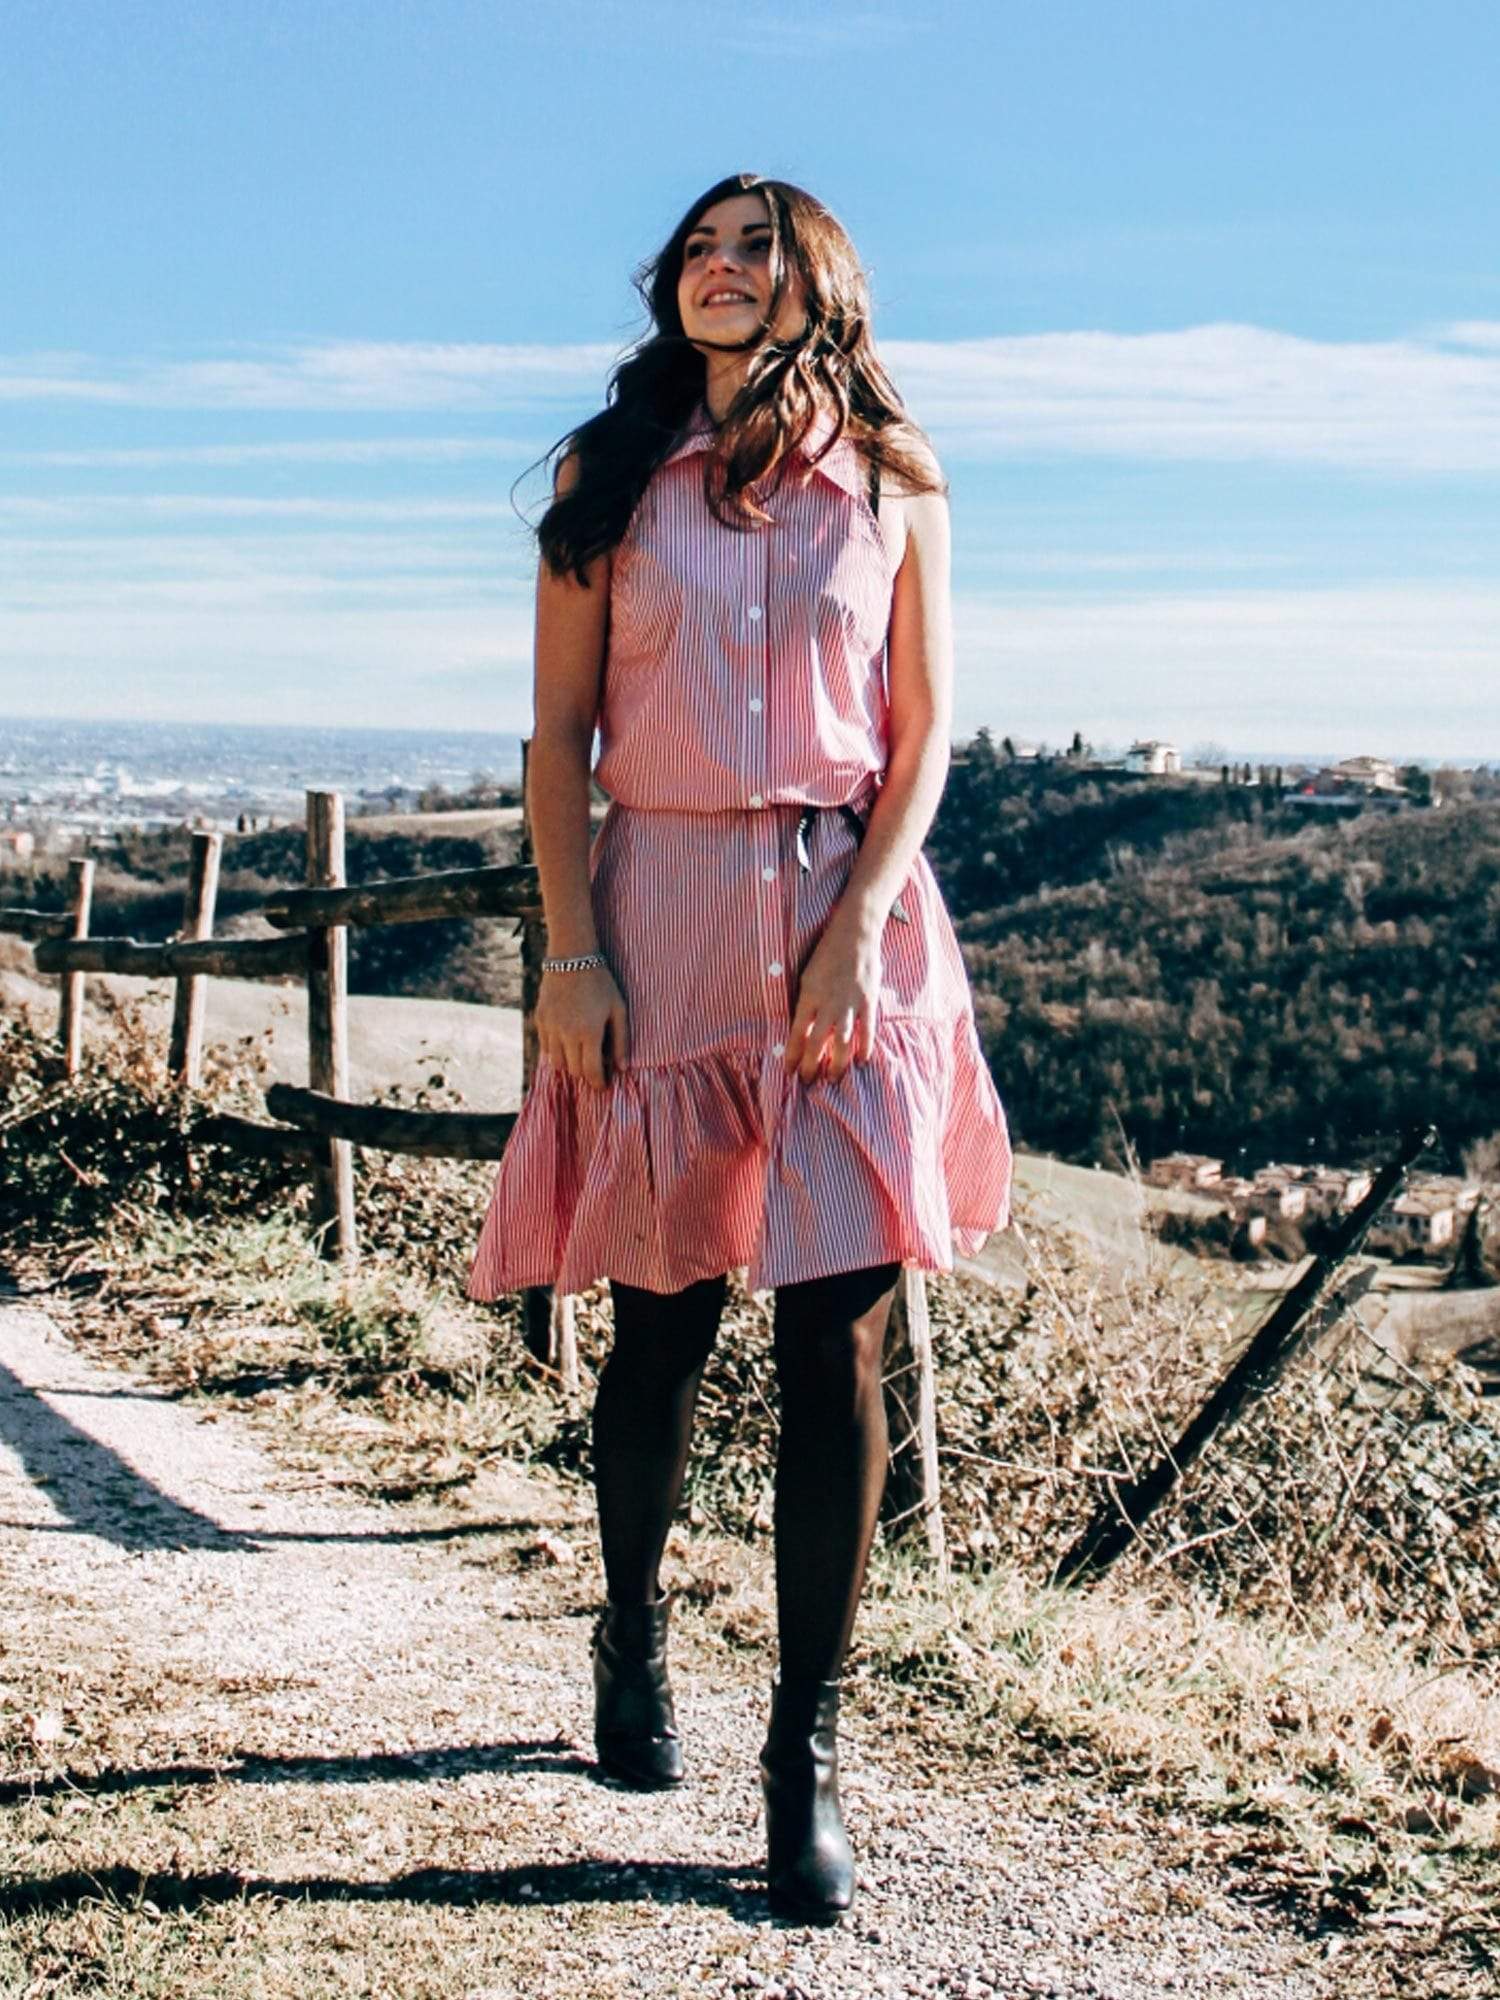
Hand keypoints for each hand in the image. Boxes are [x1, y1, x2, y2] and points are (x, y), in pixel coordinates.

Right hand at [536, 962, 628, 1090]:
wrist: (572, 958)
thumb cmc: (601, 983)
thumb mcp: (618, 1009)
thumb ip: (621, 1040)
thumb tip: (623, 1068)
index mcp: (589, 1032)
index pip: (591, 1071)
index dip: (598, 1083)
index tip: (604, 1086)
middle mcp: (566, 1033)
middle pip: (574, 1070)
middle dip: (586, 1074)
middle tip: (595, 1070)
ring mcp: (550, 1028)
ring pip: (557, 1063)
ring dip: (570, 1065)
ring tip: (581, 1057)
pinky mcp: (539, 1020)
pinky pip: (546, 1048)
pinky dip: (556, 1053)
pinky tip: (567, 1045)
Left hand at [783, 918, 881, 1083]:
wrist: (854, 933)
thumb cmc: (827, 954)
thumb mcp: (807, 975)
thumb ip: (806, 1001)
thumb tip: (801, 1026)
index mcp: (808, 996)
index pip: (796, 1032)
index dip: (792, 1054)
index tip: (788, 1071)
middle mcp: (828, 1003)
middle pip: (817, 1042)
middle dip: (811, 1065)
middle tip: (808, 1082)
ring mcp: (850, 1003)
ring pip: (842, 1040)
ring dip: (836, 1062)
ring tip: (832, 1079)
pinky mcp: (869, 1000)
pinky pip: (867, 1029)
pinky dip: (865, 1046)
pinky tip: (862, 1061)